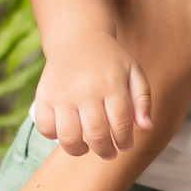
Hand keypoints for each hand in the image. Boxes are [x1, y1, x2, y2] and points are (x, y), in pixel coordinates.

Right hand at [34, 33, 153, 160]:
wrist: (77, 37)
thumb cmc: (110, 61)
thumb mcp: (134, 72)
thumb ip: (143, 100)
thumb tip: (146, 127)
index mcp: (111, 84)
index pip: (121, 124)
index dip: (125, 141)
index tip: (125, 146)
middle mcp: (86, 89)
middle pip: (96, 134)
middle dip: (106, 151)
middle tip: (109, 153)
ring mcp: (62, 93)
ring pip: (68, 136)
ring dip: (79, 150)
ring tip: (86, 148)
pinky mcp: (44, 95)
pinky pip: (45, 127)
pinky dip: (53, 137)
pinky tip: (65, 133)